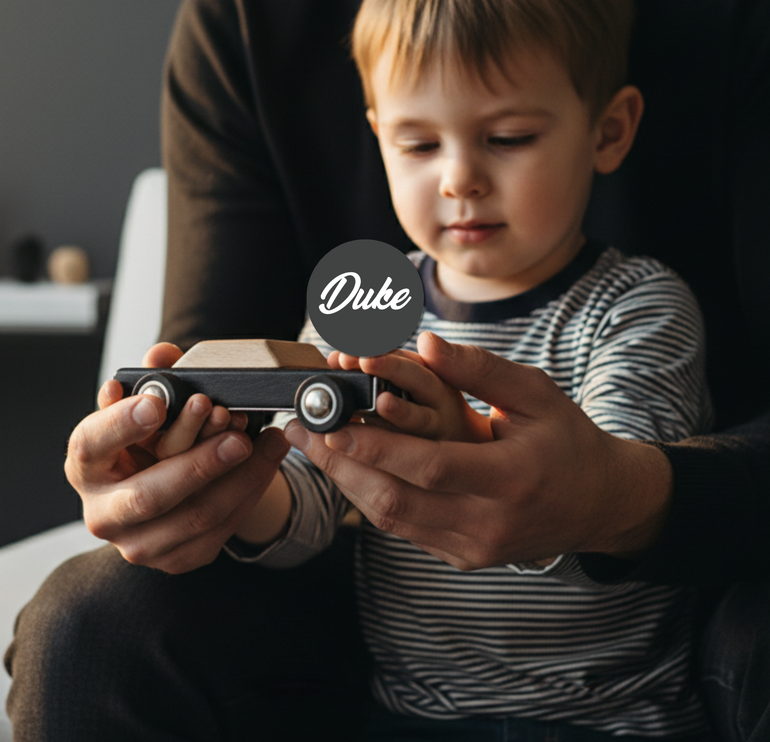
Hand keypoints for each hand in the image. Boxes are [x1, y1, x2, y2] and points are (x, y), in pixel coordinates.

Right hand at [65, 342, 291, 572]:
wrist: (164, 488)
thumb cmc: (147, 441)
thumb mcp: (145, 406)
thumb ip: (153, 378)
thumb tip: (163, 354)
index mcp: (84, 465)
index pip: (91, 443)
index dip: (121, 423)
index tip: (157, 402)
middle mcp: (102, 511)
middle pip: (148, 496)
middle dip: (198, 464)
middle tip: (234, 437)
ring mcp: (137, 543)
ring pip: (195, 516)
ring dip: (238, 477)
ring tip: (264, 442)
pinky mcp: (176, 558)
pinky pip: (219, 530)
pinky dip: (248, 492)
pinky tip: (267, 461)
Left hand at [285, 333, 672, 568]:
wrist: (600, 503)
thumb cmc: (567, 440)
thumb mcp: (534, 393)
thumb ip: (478, 368)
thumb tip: (423, 342)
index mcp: (512, 477)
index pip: (429, 467)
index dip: (376, 448)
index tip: (331, 426)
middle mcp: (490, 522)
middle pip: (398, 502)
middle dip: (340, 466)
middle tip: (299, 433)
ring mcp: (475, 547)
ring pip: (393, 521)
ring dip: (345, 483)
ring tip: (309, 446)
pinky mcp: (464, 557)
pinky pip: (406, 530)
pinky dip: (370, 498)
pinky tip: (345, 468)